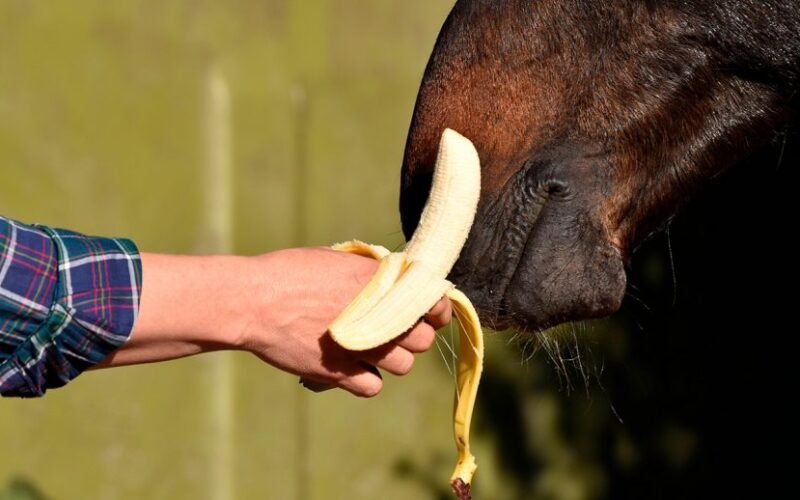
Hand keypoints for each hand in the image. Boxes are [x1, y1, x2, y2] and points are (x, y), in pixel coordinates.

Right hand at [243, 248, 451, 396]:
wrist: (254, 301)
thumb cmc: (288, 272)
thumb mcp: (334, 259)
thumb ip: (368, 272)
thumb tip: (386, 279)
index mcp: (382, 282)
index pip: (435, 302)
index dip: (435, 310)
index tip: (427, 313)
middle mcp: (381, 316)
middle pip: (424, 340)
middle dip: (412, 337)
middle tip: (391, 332)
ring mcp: (364, 348)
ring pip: (404, 366)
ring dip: (391, 359)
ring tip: (369, 350)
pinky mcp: (342, 373)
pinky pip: (373, 387)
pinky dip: (365, 380)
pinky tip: (351, 368)